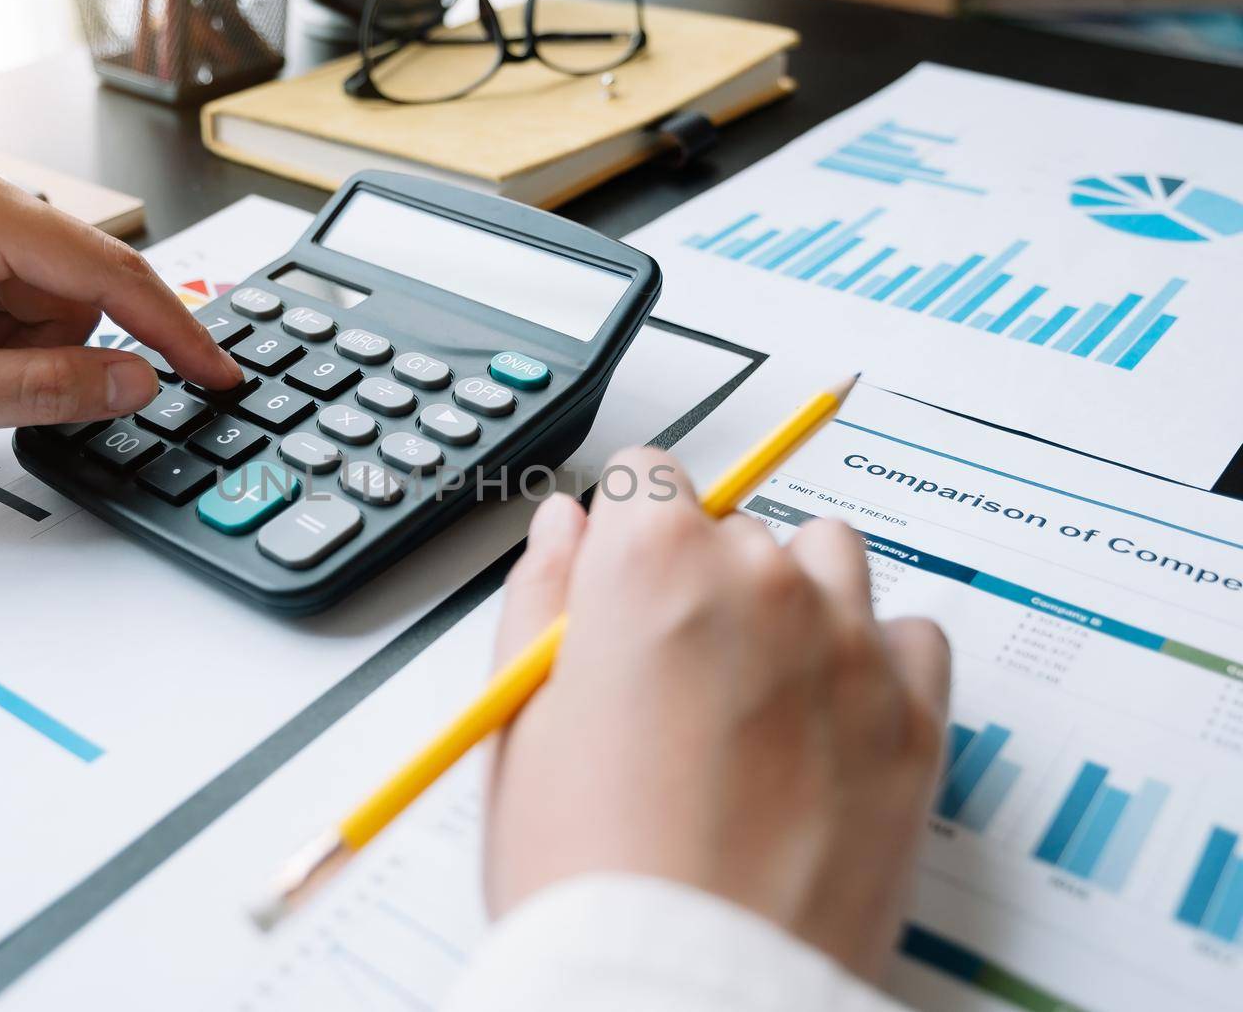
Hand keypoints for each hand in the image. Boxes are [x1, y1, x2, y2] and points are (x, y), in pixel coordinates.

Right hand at [484, 449, 950, 980]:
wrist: (686, 993)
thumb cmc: (588, 873)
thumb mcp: (518, 723)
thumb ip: (539, 598)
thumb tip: (563, 528)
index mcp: (652, 568)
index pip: (645, 475)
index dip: (622, 535)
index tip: (621, 584)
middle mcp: (763, 583)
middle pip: (734, 528)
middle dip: (702, 583)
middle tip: (673, 686)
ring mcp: (851, 647)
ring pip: (829, 560)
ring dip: (794, 601)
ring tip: (755, 697)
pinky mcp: (916, 718)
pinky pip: (909, 637)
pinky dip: (873, 662)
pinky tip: (825, 727)